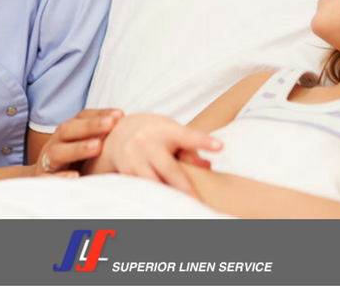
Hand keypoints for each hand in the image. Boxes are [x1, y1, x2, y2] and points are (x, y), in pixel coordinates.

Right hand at [35, 108, 123, 176]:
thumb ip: (103, 138)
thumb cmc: (72, 164)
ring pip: (57, 153)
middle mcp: (54, 144)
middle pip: (67, 130)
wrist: (43, 184)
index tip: (119, 114)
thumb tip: (132, 128)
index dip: (98, 114)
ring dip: (77, 148)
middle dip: (89, 126)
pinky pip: (47, 179)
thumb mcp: (85, 148)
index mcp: (66, 133)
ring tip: (97, 146)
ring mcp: (46, 163)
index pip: (80, 118)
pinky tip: (75, 177)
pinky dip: (60, 177)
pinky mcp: (41, 181)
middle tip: (110, 124)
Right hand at [94, 113, 221, 195]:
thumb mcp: (174, 132)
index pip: (187, 136)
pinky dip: (152, 197)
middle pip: (169, 168)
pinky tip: (161, 206)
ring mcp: (133, 156)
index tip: (219, 146)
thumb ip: (191, 149)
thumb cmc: (157, 134)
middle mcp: (147, 141)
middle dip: (183, 186)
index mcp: (165, 130)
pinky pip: (141, 188)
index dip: (203, 141)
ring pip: (153, 182)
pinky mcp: (124, 171)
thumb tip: (208, 167)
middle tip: (197, 201)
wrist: (120, 133)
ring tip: (181, 209)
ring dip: (167, 196)